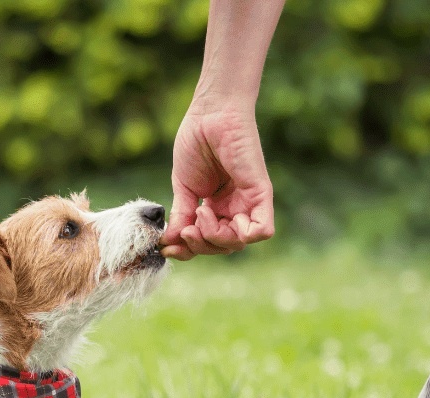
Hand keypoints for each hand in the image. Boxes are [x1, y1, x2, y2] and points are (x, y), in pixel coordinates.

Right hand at [160, 104, 274, 260]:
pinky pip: (262, 230)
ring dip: (214, 237)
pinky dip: (243, 234)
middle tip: (187, 228)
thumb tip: (169, 244)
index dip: (188, 250)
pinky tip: (220, 216)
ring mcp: (248, 202)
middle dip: (200, 245)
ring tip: (200, 212)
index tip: (167, 246)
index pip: (206, 242)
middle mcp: (234, 208)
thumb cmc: (196, 142)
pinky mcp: (260, 193)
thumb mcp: (183, 187)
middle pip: (222, 247)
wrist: (209, 114)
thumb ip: (181, 216)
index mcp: (216, 208)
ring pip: (238, 243)